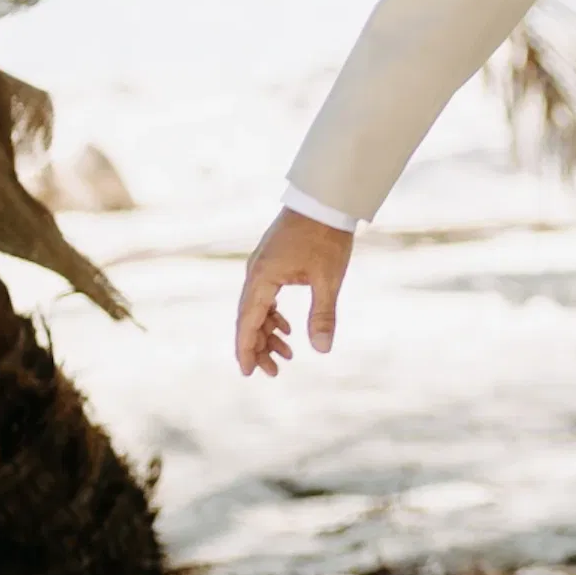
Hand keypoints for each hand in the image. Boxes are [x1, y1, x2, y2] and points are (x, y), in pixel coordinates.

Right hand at [236, 211, 355, 375]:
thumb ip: (323, 315)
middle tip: (275, 371)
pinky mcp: (271, 262)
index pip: (248, 322)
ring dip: (268, 332)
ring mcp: (262, 267)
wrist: (324, 201)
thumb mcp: (328, 279)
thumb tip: (322, 349)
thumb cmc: (326, 237)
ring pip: (257, 308)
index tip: (248, 373)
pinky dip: (273, 315)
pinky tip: (287, 327)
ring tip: (286, 354)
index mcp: (262, 278)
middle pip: (249, 319)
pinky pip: (265, 296)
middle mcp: (255, 274)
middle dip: (259, 346)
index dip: (247, 349)